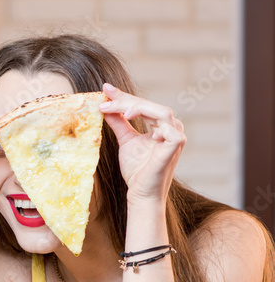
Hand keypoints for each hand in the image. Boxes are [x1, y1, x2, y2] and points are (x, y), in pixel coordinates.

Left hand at [100, 83, 184, 204]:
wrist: (141, 193)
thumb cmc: (136, 169)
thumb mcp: (125, 140)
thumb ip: (119, 122)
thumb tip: (106, 106)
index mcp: (161, 124)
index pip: (142, 105)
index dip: (124, 97)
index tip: (105, 89)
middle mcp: (171, 127)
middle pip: (150, 106)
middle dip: (126, 101)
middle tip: (105, 100)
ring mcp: (176, 136)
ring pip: (161, 112)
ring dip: (138, 107)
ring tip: (121, 111)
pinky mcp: (176, 146)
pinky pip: (170, 130)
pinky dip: (155, 123)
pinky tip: (137, 123)